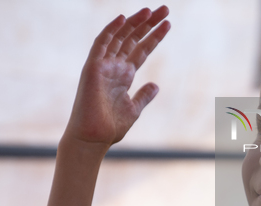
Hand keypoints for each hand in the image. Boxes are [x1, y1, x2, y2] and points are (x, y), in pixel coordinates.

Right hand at [64, 6, 170, 148]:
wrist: (93, 138)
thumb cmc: (110, 127)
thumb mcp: (134, 109)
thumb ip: (144, 95)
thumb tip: (156, 85)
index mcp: (124, 75)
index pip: (141, 50)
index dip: (154, 37)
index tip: (168, 24)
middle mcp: (114, 67)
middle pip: (133, 39)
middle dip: (149, 24)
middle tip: (165, 9)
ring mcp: (103, 66)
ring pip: (119, 37)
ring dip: (134, 23)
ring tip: (151, 11)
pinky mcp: (93, 68)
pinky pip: (101, 44)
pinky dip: (111, 30)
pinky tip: (124, 18)